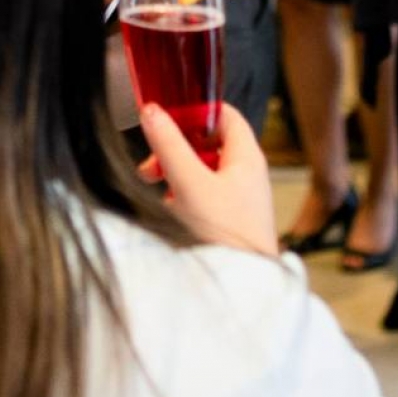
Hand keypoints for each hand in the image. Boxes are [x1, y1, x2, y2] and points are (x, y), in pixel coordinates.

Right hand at [137, 103, 277, 256]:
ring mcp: (240, 198)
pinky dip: (184, 196)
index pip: (224, 114)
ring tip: (156, 189)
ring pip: (203, 171)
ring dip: (176, 174)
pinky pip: (204, 195)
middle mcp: (247, 173)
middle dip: (176, 149)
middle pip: (208, 144)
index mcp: (246, 156)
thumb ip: (169, 145)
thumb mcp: (189, 183)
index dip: (195, 112)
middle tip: (150, 164)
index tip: (166, 118)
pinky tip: (170, 211)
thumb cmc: (224, 233)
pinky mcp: (230, 220)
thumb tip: (151, 111)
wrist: (244, 286)